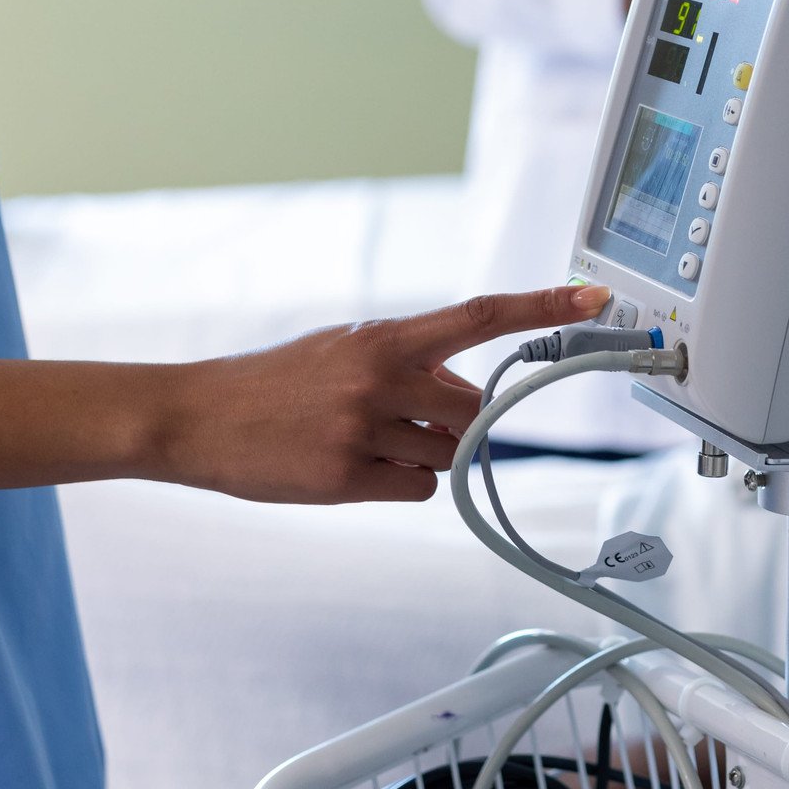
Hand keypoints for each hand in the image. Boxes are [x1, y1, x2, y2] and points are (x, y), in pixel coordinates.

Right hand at [147, 285, 608, 503]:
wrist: (196, 418)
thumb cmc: (274, 383)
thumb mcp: (340, 351)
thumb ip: (405, 363)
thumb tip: (463, 393)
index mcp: (382, 338)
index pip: (478, 316)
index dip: (541, 307)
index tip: (592, 299)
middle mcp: (380, 378)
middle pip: (470, 412)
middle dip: (454, 424)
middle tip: (405, 423)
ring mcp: (365, 430)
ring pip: (445, 455)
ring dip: (420, 455)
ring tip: (360, 442)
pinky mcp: (348, 478)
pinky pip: (416, 488)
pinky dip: (399, 483)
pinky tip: (350, 469)